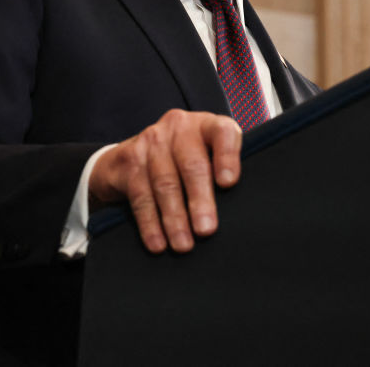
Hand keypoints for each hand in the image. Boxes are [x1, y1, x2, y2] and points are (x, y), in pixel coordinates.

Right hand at [88, 110, 241, 253]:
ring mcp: (151, 141)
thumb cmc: (184, 160)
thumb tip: (240, 213)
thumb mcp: (206, 155)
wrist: (133, 154)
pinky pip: (141, 195)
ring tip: (183, 244)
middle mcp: (178, 127)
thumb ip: (223, 173)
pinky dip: (150, 223)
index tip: (228, 183)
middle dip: (200, 201)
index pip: (222, 132)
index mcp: (205, 124)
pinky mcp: (129, 159)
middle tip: (206, 230)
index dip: (227, 156)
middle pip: (192, 165)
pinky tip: (158, 242)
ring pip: (165, 183)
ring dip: (174, 218)